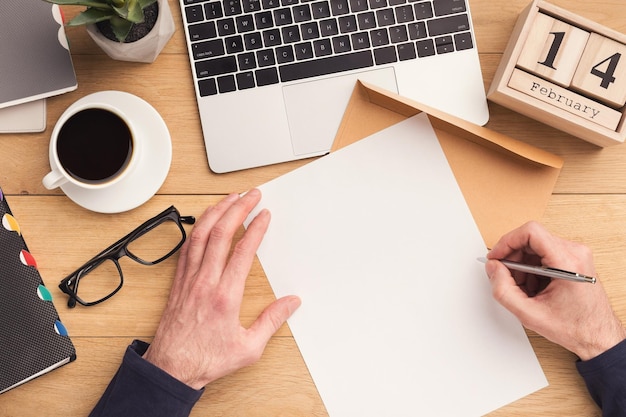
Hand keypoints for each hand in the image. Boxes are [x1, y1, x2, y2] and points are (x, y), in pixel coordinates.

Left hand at [143, 189, 300, 388]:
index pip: (243, 252)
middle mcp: (205, 282)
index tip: (264, 214)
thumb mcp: (249, 348)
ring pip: (201, 236)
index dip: (255, 228)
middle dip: (238, 209)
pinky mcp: (179, 282)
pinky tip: (205, 220)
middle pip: (221, 234)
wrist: (171, 368)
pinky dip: (198, 229)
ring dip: (216, 212)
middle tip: (250, 195)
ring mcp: (189, 280)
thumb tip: (291, 302)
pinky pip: (188, 247)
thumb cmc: (206, 359)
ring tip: (229, 198)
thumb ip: (272, 321)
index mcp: (225, 296)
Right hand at [485, 221, 624, 360]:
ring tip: (523, 288)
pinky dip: (531, 269)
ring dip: (521, 266)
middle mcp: (575, 252)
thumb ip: (503, 289)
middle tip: (506, 277)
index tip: (496, 256)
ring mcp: (576, 255)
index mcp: (568, 262)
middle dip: (513, 258)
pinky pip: (543, 254)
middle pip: (531, 239)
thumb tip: (493, 268)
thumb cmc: (575, 328)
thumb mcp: (529, 314)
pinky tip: (533, 288)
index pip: (531, 232)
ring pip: (535, 247)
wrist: (597, 337)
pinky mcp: (573, 260)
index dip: (507, 242)